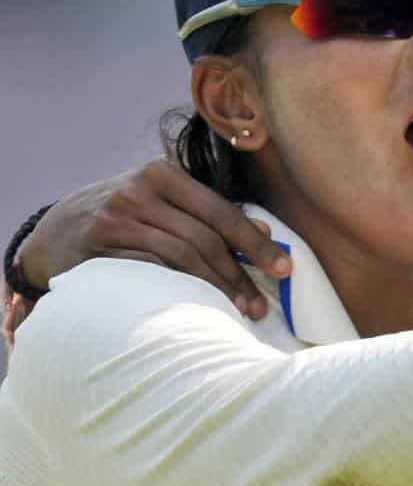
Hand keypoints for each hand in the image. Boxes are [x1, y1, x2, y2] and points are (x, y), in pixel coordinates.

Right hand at [18, 161, 289, 318]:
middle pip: (204, 237)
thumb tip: (265, 231)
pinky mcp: (96, 247)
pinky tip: (197, 307)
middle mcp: (139, 190)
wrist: (55, 230)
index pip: (221, 212)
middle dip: (239, 274)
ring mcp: (116, 218)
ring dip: (215, 289)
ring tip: (239, 312)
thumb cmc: (126, 216)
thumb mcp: (162, 201)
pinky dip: (177, 290)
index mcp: (164, 174)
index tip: (284, 268)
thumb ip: (208, 212)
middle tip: (261, 305)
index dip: (255, 243)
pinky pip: (148, 271)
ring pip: (181, 257)